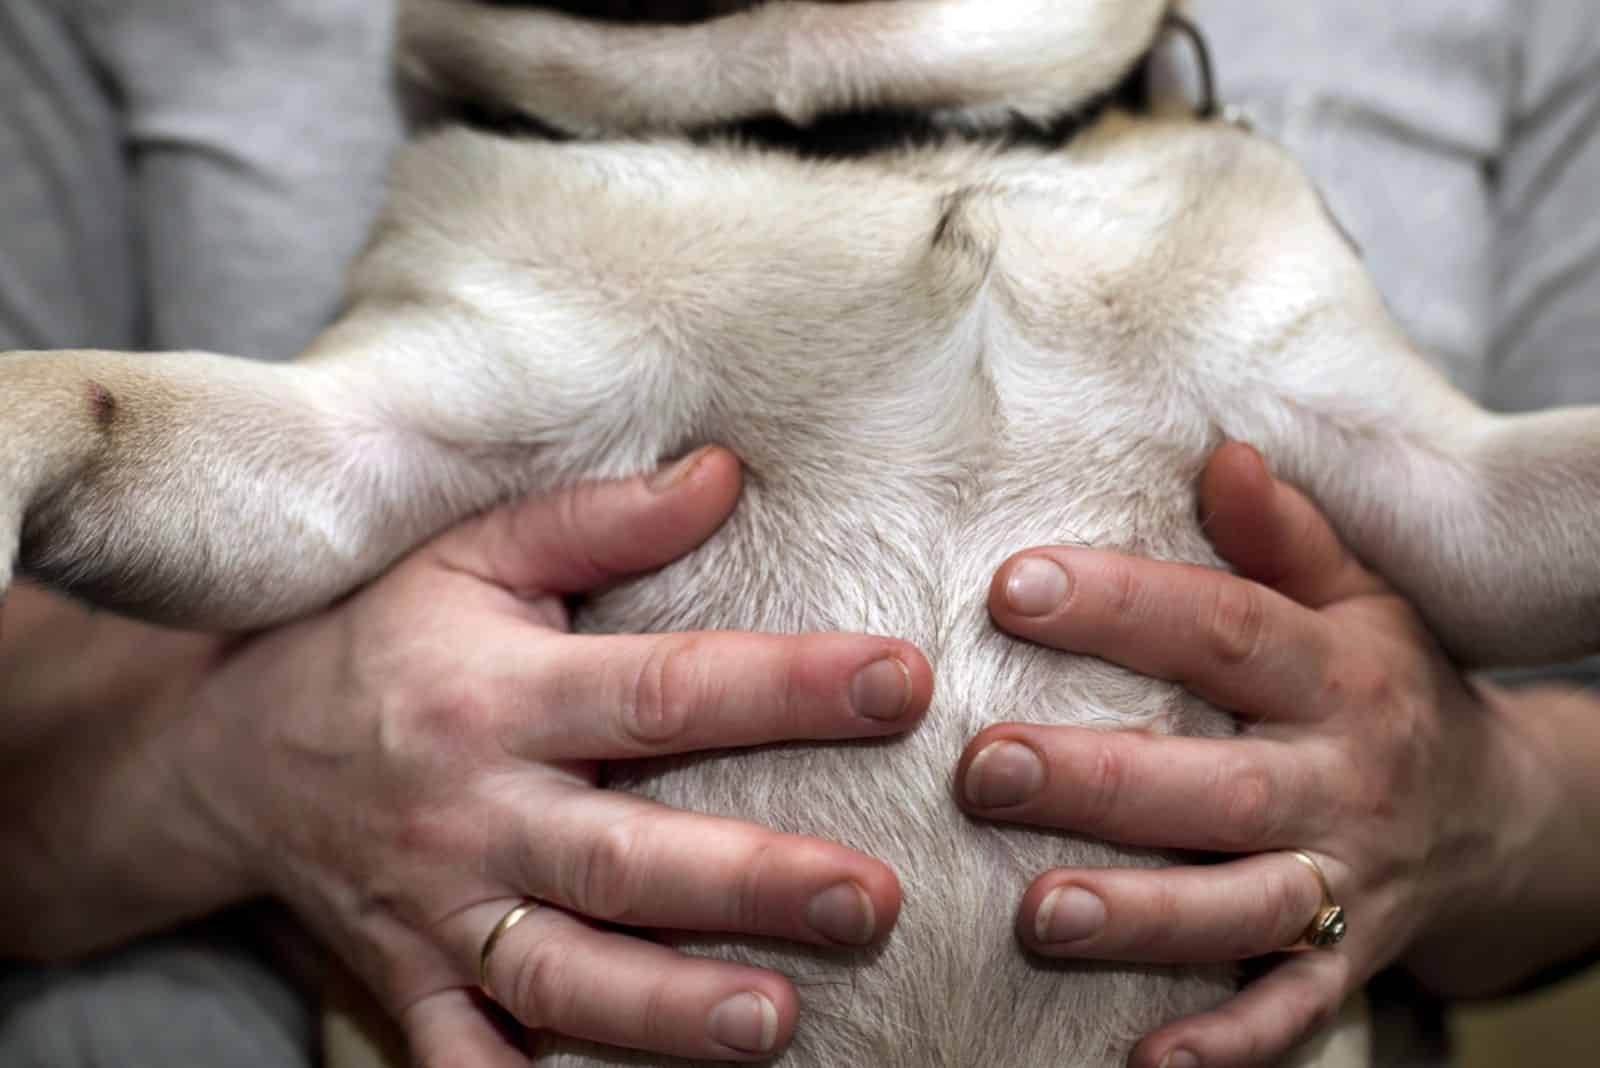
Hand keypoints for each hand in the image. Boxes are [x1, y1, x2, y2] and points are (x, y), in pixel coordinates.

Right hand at [175, 447, 931, 1063]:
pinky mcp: (410, 981)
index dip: (787, 686)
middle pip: (625, 856)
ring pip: (559, 975)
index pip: (665, 689)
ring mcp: (441, 912)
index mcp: (501, 693)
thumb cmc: (379, 638)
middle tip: (875, 899)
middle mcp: (475, 811)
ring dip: (664, 1009)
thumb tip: (727, 471)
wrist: (229, 755)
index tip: (902, 681)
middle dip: (750, 883)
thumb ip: (600, 520)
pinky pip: (464, 1060)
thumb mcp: (473, 554)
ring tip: (776, 1024)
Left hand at [959, 443, 1544, 1066]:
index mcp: (1338, 674)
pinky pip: (1288, 1013)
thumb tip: (1218, 450)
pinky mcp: (1344, 960)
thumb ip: (1284, 534)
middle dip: (1102, 782)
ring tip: (1038, 917)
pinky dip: (1224, 1042)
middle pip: (1218, 782)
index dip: (1124, 606)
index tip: (1012, 586)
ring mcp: (1344, 881)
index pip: (1226, 630)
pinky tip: (1141, 1059)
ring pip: (1243, 906)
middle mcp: (1342, 780)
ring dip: (1143, 917)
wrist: (1499, 816)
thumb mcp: (1358, 598)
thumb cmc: (1389, 684)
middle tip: (985, 769)